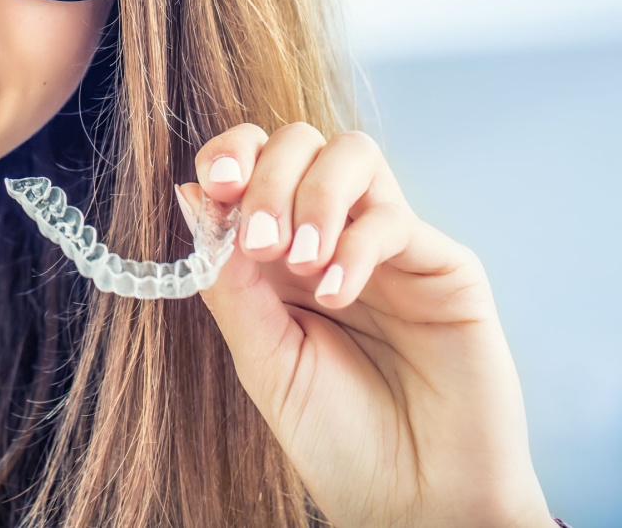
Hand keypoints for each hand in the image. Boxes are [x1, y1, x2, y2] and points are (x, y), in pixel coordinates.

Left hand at [178, 123, 550, 527]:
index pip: (253, 161)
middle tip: (259, 244)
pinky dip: (356, 244)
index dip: (231, 155)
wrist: (412, 499)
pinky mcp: (444, 265)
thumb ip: (228, 280)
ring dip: (314, 195)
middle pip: (300, 141)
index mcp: (277, 252)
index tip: (217, 187)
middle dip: (269, 176)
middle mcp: (333, 233)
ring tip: (298, 262)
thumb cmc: (335, 436)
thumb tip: (190, 196)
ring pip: (353, 153)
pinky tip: (338, 293)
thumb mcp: (261, 356)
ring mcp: (389, 244)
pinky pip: (395, 217)